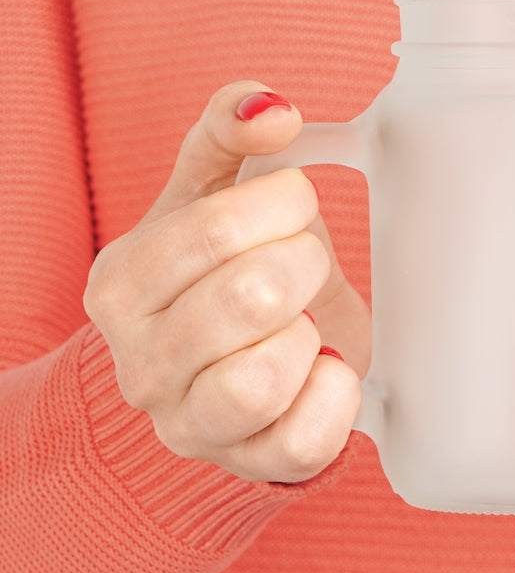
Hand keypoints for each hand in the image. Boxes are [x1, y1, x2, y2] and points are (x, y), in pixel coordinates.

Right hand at [84, 82, 369, 482]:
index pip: (215, 230)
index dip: (282, 204)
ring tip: (304, 320)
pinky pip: (304, 441)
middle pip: (251, 297)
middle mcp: (140, 363)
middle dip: (304, 263)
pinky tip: (324, 365)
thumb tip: (272, 108)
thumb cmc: (223, 267)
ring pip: (264, 378)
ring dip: (309, 333)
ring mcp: (189, 424)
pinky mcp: (249, 463)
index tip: (295, 204)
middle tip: (304, 263)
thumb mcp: (213, 189)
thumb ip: (229, 130)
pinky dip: (335, 394)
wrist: (230, 358)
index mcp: (122, 283)